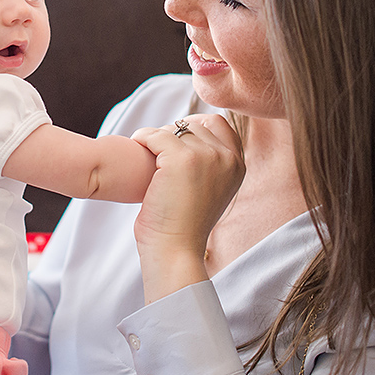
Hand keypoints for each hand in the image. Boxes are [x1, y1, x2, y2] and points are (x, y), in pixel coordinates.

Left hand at [130, 114, 243, 302]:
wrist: (174, 250)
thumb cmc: (184, 224)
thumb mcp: (209, 190)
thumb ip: (208, 163)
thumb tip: (186, 130)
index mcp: (238, 166)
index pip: (218, 124)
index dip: (194, 126)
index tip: (175, 139)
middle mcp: (227, 158)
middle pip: (195, 124)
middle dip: (172, 133)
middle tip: (155, 151)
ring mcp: (207, 157)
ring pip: (174, 129)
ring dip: (156, 138)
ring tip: (145, 154)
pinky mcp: (182, 159)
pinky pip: (156, 135)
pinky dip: (142, 139)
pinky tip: (136, 148)